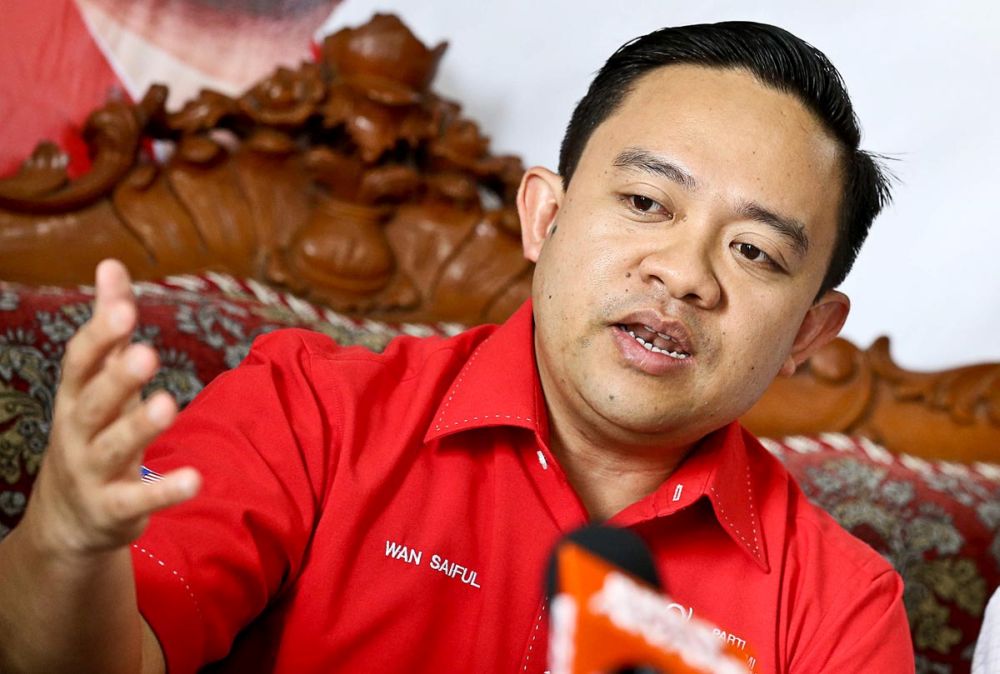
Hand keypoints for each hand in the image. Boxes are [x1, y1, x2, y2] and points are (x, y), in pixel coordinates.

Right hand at [23, 259, 200, 555]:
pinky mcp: (113, 507)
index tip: (127, 307)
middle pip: (94, 401)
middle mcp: (77, 430)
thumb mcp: (96, 378)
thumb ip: (108, 325)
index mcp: (76, 395)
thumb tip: (111, 263)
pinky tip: (195, 479)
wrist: (68, 518)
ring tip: (170, 403)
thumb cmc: (90, 429)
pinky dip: (163, 490)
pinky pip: (137, 498)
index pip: (81, 360)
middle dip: (119, 377)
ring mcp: (92, 471)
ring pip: (112, 447)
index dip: (102, 334)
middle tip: (149, 353)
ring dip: (139, 426)